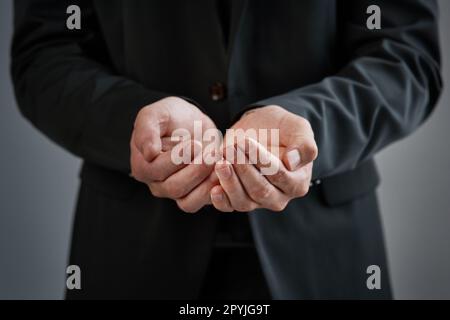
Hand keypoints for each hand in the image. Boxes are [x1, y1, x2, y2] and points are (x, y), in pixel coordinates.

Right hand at [130, 97, 217, 211]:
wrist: (193, 122)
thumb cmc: (171, 117)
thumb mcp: (155, 114)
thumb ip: (147, 130)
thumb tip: (149, 153)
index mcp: (142, 166)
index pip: (157, 170)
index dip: (178, 158)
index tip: (194, 143)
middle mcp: (157, 184)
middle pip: (174, 188)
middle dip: (196, 170)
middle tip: (212, 153)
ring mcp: (176, 192)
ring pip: (188, 201)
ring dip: (206, 181)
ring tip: (218, 161)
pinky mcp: (194, 195)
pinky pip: (202, 203)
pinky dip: (214, 189)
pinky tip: (223, 171)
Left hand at [210, 105, 317, 211]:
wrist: (259, 128)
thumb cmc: (282, 129)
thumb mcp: (299, 128)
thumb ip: (304, 145)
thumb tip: (292, 162)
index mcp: (297, 183)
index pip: (279, 176)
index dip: (261, 160)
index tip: (246, 142)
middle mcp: (278, 197)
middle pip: (260, 191)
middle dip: (243, 169)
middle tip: (231, 149)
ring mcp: (256, 201)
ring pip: (243, 201)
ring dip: (229, 182)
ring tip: (220, 162)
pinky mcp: (237, 199)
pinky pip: (228, 206)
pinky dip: (220, 199)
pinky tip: (214, 187)